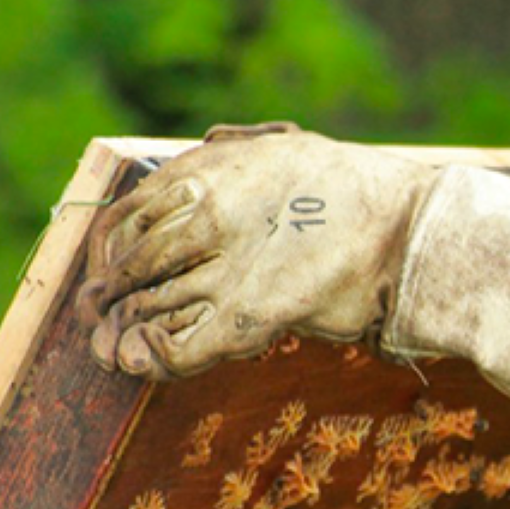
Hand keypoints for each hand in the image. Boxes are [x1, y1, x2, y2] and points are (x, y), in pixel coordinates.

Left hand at [77, 126, 436, 378]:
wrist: (414, 229)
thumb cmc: (357, 193)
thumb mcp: (284, 150)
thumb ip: (236, 153)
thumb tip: (204, 150)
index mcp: (212, 169)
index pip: (126, 214)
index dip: (106, 252)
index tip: (106, 276)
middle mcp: (211, 211)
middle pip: (130, 263)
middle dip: (106, 298)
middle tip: (96, 321)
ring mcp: (231, 263)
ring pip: (147, 305)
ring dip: (124, 333)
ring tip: (116, 351)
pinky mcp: (255, 313)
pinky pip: (182, 346)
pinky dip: (159, 357)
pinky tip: (154, 358)